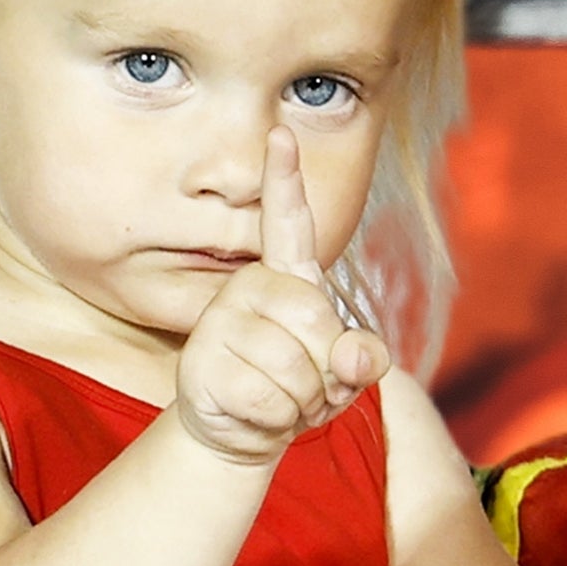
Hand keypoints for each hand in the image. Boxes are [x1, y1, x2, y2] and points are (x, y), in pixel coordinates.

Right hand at [163, 121, 389, 469]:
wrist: (244, 431)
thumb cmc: (299, 388)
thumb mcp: (344, 371)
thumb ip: (364, 356)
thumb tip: (353, 355)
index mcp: (285, 278)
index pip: (288, 224)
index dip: (284, 180)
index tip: (281, 134)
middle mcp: (248, 288)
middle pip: (319, 323)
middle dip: (327, 372)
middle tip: (305, 385)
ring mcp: (220, 323)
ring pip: (297, 369)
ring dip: (303, 402)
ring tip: (280, 399)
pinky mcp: (202, 364)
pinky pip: (270, 399)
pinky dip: (276, 421)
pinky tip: (257, 414)